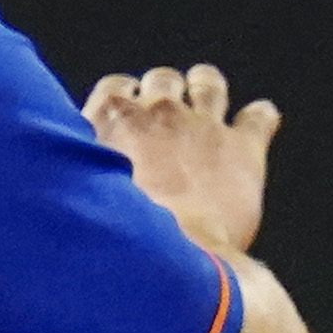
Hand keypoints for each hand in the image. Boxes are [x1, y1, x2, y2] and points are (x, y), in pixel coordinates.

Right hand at [84, 61, 279, 257]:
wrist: (162, 252)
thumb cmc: (113, 232)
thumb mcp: (78, 193)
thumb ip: (81, 170)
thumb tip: (72, 174)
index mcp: (112, 120)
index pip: (115, 87)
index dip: (123, 97)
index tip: (125, 111)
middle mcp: (159, 112)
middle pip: (163, 79)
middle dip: (164, 91)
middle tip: (164, 113)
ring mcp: (204, 125)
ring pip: (209, 84)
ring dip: (207, 87)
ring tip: (206, 94)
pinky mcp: (242, 147)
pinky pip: (260, 116)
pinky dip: (260, 117)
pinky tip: (259, 120)